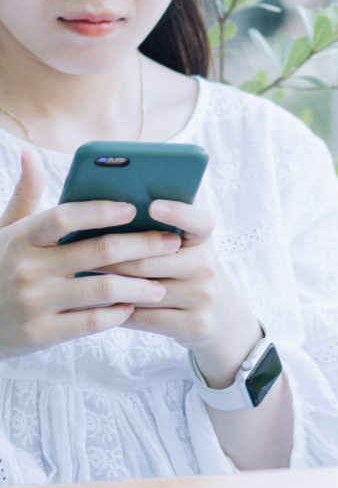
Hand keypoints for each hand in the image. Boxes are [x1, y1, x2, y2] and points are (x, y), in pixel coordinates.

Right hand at [0, 149, 181, 358]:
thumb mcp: (4, 231)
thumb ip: (25, 197)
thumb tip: (30, 154)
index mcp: (22, 237)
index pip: (66, 216)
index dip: (102, 211)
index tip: (135, 208)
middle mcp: (28, 267)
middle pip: (98, 251)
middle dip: (142, 246)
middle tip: (172, 243)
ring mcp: (35, 302)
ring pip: (103, 288)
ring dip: (139, 286)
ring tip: (162, 286)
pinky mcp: (42, 333)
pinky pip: (92, 322)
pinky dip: (117, 314)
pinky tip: (132, 308)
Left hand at [92, 199, 262, 387]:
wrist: (220, 313)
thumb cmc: (187, 269)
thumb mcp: (186, 246)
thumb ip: (159, 229)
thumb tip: (111, 212)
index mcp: (204, 239)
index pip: (198, 221)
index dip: (178, 212)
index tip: (153, 205)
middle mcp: (207, 265)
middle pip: (150, 261)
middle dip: (111, 259)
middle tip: (80, 254)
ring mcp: (203, 297)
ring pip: (143, 292)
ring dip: (109, 287)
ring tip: (82, 280)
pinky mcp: (196, 324)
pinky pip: (146, 318)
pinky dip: (119, 312)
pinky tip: (100, 307)